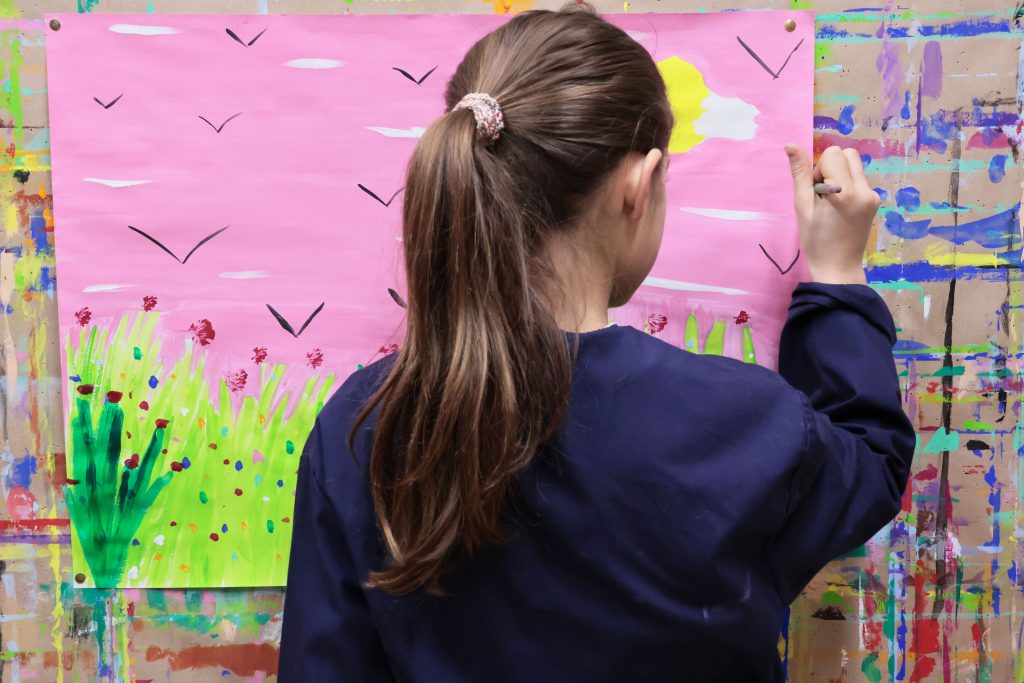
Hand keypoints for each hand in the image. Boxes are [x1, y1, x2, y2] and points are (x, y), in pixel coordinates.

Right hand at [784, 144, 877, 284]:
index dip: (819, 170)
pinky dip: (847, 185)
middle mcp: (864, 190)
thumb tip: (790, 145)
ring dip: (839, 175)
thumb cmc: (815, 240)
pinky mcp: (875, 200)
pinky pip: (859, 179)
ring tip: (831, 201)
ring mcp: (873, 195)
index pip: (833, 154)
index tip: (816, 192)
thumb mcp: (802, 206)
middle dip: (831, 167)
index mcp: (845, 192)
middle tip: (822, 194)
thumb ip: (799, 174)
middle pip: (847, 154)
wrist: (838, 267)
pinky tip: (840, 207)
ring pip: (854, 165)